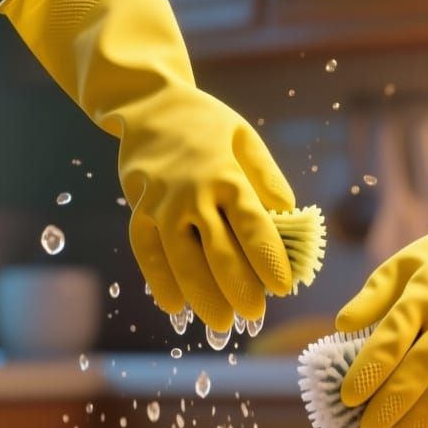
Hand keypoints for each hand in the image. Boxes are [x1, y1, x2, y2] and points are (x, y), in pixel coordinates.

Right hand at [0, 0, 296, 332]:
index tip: (283, 288)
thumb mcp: (246, 140)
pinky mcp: (138, 209)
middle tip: (255, 315)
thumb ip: (269, 181)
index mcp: (227, 175)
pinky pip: (147, 252)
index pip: (253, 227)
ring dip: (202, 295)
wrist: (149, 105)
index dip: (269, 261)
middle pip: (218, 252)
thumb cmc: (207, 124)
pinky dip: (160, 281)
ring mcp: (161, 204)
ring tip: (220, 322)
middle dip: (239, 288)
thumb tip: (288, 221)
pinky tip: (174, 307)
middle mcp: (192, 194)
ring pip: (182, 260)